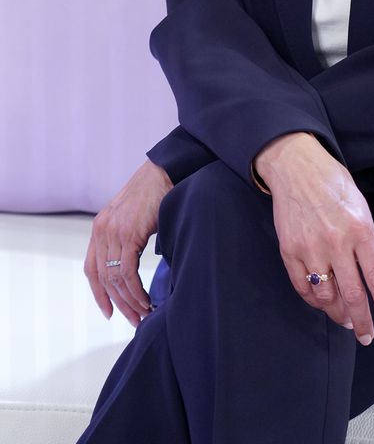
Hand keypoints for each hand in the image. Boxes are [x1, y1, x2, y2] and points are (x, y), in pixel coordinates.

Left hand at [84, 159, 172, 327]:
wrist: (164, 171)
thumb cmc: (155, 191)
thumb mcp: (134, 216)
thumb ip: (128, 237)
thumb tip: (134, 263)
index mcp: (100, 227)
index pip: (91, 269)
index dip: (99, 293)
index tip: (109, 312)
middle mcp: (101, 230)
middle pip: (103, 278)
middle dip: (118, 303)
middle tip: (134, 319)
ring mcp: (112, 232)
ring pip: (114, 279)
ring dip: (129, 300)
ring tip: (144, 312)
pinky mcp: (127, 234)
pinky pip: (126, 272)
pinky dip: (136, 290)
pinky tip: (146, 298)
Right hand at [255, 133, 373, 344]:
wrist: (296, 166)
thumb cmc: (335, 184)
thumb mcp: (363, 209)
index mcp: (361, 229)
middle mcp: (337, 241)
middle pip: (353, 294)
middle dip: (362, 321)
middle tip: (367, 337)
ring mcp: (311, 247)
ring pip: (326, 295)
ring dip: (338, 313)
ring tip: (346, 319)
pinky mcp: (289, 249)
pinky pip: (303, 286)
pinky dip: (315, 300)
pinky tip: (323, 303)